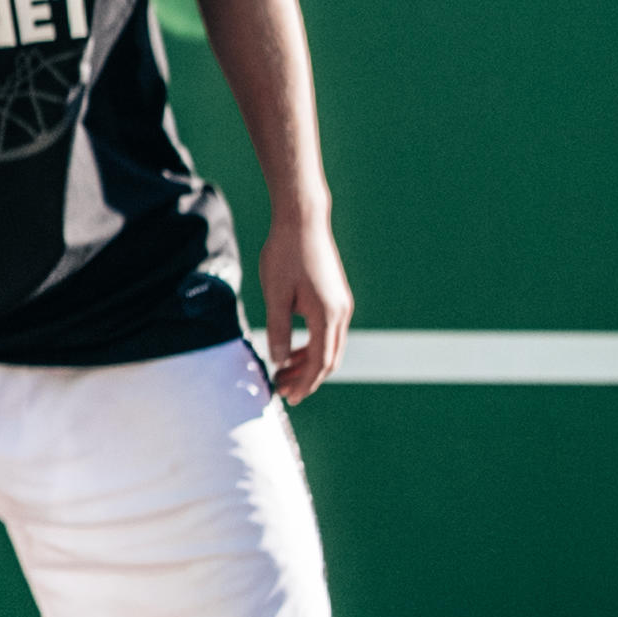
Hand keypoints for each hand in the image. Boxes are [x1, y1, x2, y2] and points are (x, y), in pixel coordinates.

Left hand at [262, 216, 354, 406]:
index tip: (287, 396)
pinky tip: (293, 348)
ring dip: (309, 362)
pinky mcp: (337, 296)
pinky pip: (329, 332)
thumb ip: (279, 331)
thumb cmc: (285, 254)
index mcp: (327, 315)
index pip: (320, 363)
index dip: (304, 383)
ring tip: (284, 371)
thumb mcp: (275, 295)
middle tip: (282, 389)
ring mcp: (341, 304)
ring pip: (330, 346)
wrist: (303, 219)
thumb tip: (279, 362)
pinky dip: (313, 346)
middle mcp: (341, 313)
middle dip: (307, 378)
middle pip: (329, 359)